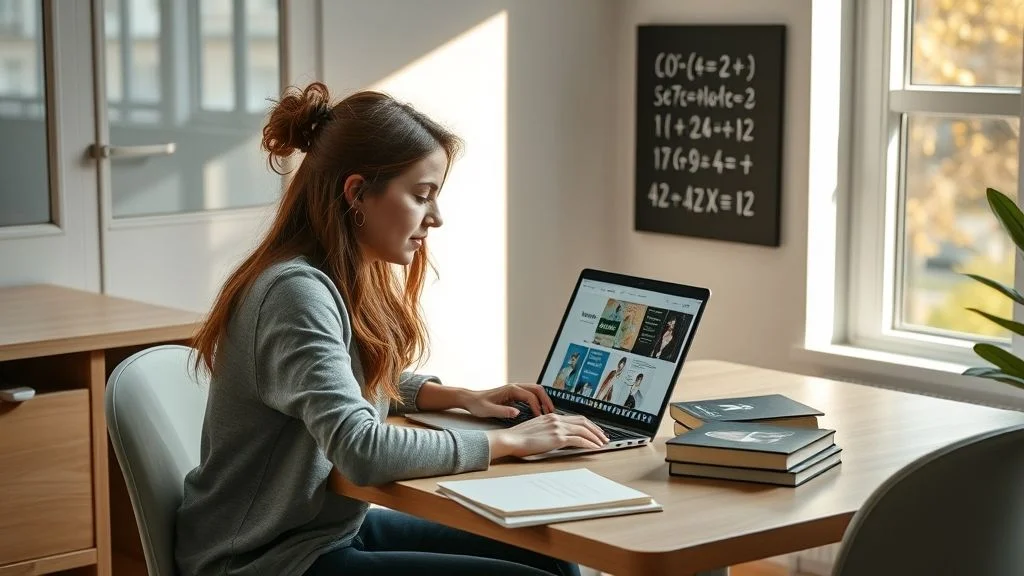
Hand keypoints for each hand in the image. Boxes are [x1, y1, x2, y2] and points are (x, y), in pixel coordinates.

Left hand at [461, 383, 555, 418]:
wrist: (470, 399)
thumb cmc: (478, 405)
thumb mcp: (488, 410)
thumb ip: (503, 412)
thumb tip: (517, 412)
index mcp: (510, 390)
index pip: (530, 396)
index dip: (537, 407)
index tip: (540, 418)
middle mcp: (514, 387)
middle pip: (537, 389)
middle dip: (546, 400)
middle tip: (551, 413)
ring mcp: (515, 389)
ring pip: (535, 390)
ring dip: (543, 399)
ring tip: (548, 412)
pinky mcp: (514, 394)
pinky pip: (530, 394)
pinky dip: (538, 400)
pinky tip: (539, 410)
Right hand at [487, 413, 609, 458]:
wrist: (510, 439)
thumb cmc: (517, 438)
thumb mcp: (534, 430)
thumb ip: (546, 430)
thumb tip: (554, 438)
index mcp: (550, 417)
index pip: (575, 418)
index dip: (587, 424)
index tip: (594, 430)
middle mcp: (556, 419)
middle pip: (583, 421)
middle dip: (596, 429)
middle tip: (604, 436)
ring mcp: (557, 428)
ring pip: (584, 430)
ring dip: (596, 436)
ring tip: (603, 443)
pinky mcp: (557, 438)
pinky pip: (579, 440)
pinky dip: (589, 443)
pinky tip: (594, 447)